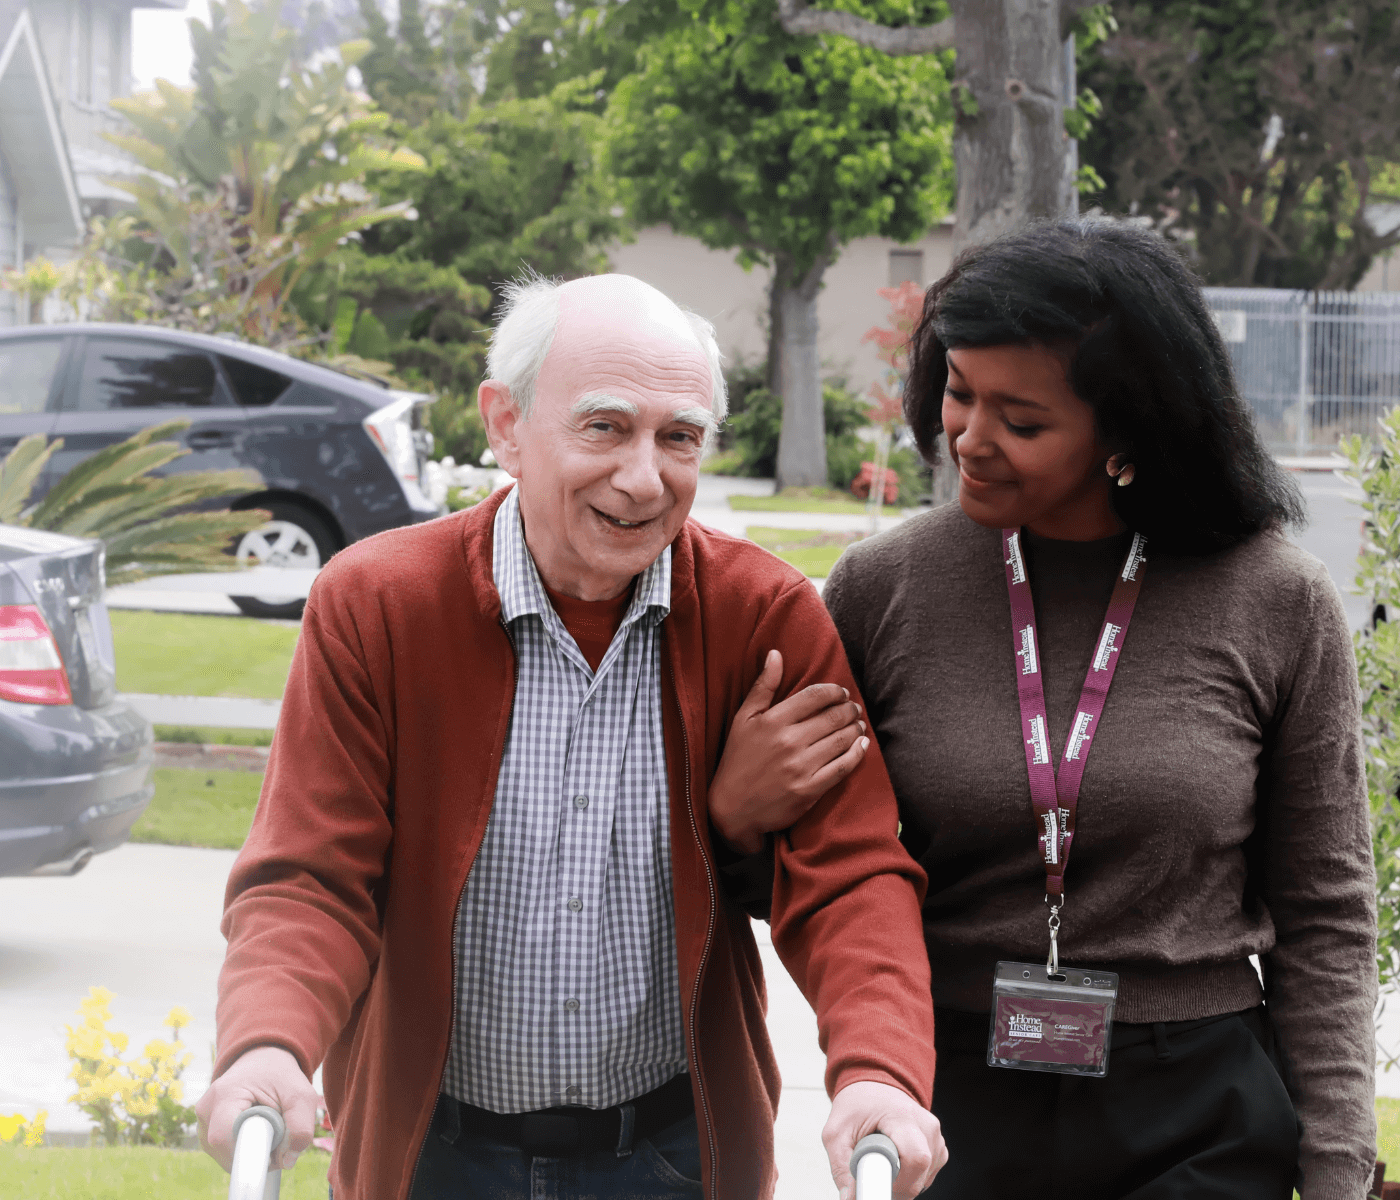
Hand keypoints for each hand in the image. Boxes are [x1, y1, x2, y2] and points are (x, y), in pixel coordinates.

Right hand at [195, 1044, 318, 1172]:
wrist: (262, 1061)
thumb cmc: (281, 1077)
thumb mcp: (301, 1095)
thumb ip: (300, 1126)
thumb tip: (287, 1161)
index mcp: (225, 1094)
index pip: (223, 1139)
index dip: (248, 1156)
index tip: (272, 1159)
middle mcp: (206, 1108)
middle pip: (224, 1152)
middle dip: (254, 1157)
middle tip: (278, 1142)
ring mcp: (202, 1121)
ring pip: (223, 1156)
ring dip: (249, 1154)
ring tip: (267, 1132)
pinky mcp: (205, 1130)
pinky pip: (223, 1153)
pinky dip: (242, 1151)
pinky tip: (255, 1135)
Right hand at [709, 649, 868, 853]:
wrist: (732, 809)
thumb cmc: (738, 760)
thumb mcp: (743, 720)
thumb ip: (763, 686)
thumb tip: (776, 654)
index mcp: (773, 721)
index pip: (814, 696)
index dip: (834, 691)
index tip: (841, 693)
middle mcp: (789, 742)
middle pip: (833, 717)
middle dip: (849, 709)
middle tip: (853, 708)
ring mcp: (801, 767)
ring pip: (842, 740)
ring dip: (856, 728)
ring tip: (858, 724)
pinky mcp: (810, 790)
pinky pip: (843, 766)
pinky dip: (858, 753)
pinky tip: (862, 745)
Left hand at [822, 1080, 946, 1199]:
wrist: (874, 1085)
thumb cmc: (857, 1105)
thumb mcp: (837, 1131)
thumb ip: (840, 1166)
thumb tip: (850, 1198)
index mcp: (903, 1117)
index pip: (915, 1159)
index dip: (897, 1183)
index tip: (879, 1191)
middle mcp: (926, 1125)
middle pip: (921, 1173)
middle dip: (896, 1187)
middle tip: (874, 1179)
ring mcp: (936, 1136)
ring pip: (925, 1179)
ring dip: (902, 1183)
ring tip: (882, 1162)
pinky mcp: (938, 1147)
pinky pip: (928, 1175)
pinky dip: (911, 1178)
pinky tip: (896, 1163)